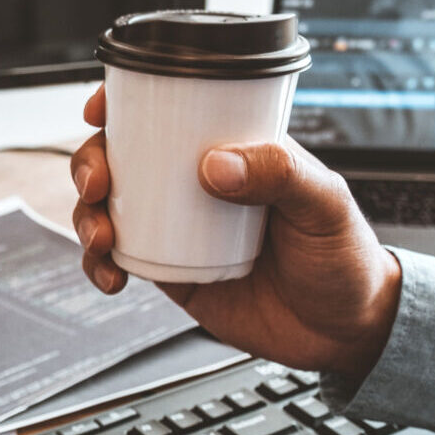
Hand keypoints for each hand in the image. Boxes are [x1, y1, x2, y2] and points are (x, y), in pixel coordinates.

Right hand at [70, 84, 402, 375]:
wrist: (346, 332)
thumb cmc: (346, 257)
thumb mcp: (326, 204)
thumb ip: (279, 174)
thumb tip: (216, 163)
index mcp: (234, 150)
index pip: (171, 112)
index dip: (125, 103)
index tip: (100, 109)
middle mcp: (197, 184)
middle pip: (121, 158)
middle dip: (89, 165)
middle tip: (98, 187)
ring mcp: (179, 228)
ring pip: (109, 209)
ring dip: (87, 218)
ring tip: (103, 240)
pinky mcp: (171, 272)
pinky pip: (119, 260)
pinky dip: (101, 265)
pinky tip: (112, 274)